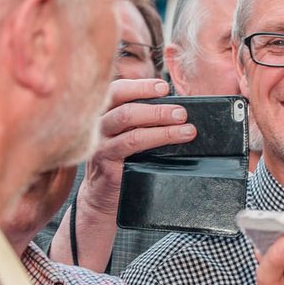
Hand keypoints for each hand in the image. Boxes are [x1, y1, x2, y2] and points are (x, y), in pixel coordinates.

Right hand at [49, 78, 195, 269]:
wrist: (101, 198)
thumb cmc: (121, 163)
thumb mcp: (126, 137)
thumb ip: (142, 121)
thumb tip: (177, 109)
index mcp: (103, 114)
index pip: (117, 90)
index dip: (140, 86)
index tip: (163, 87)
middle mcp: (97, 126)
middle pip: (123, 105)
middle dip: (156, 106)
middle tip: (182, 112)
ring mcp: (99, 144)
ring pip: (129, 124)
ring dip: (161, 124)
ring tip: (186, 128)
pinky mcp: (106, 163)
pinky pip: (130, 146)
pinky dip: (154, 140)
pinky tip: (171, 143)